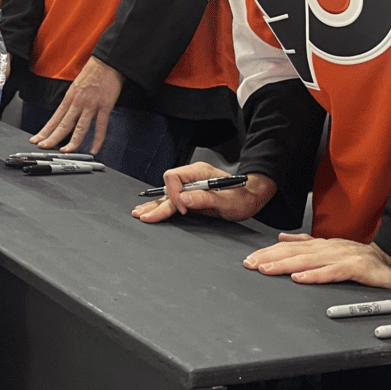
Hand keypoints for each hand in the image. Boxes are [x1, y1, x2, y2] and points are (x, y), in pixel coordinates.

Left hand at [30, 56, 122, 153]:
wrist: (107, 62)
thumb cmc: (93, 72)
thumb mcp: (77, 86)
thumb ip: (74, 102)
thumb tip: (71, 116)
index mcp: (70, 98)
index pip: (55, 118)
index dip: (45, 131)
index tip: (37, 139)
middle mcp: (78, 102)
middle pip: (63, 124)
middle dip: (52, 137)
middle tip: (43, 147)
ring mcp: (91, 105)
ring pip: (79, 127)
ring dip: (72, 141)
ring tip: (65, 151)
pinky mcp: (104, 106)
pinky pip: (101, 127)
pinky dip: (97, 139)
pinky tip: (94, 149)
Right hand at [133, 162, 276, 222]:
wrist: (250, 198)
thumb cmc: (242, 197)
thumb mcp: (226, 200)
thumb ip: (205, 198)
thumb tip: (184, 198)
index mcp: (199, 172)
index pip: (174, 177)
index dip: (175, 193)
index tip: (183, 209)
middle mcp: (192, 177)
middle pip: (168, 187)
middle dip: (157, 203)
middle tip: (146, 217)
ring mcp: (190, 186)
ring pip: (168, 195)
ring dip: (155, 205)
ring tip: (140, 214)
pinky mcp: (191, 197)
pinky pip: (173, 200)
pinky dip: (161, 206)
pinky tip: (151, 211)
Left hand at [243, 233, 390, 292]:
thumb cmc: (365, 261)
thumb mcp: (332, 251)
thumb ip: (308, 245)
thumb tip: (283, 238)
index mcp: (323, 245)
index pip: (290, 247)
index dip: (269, 252)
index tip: (250, 259)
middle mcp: (330, 248)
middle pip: (295, 252)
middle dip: (270, 258)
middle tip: (250, 264)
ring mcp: (343, 256)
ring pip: (309, 260)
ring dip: (286, 265)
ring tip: (267, 270)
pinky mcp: (357, 268)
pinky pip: (333, 272)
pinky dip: (316, 275)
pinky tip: (300, 279)